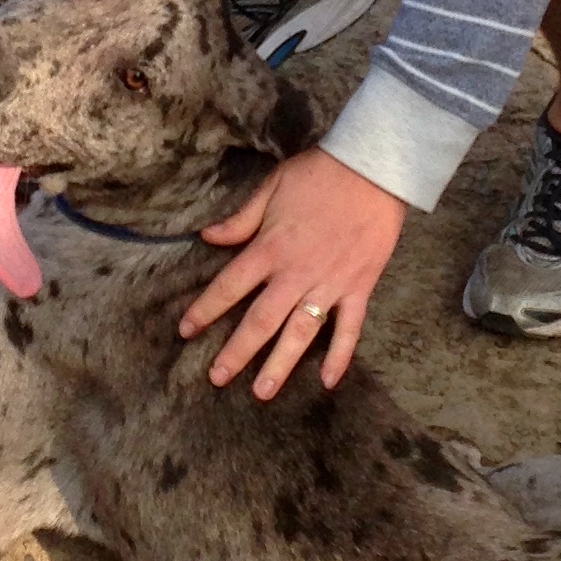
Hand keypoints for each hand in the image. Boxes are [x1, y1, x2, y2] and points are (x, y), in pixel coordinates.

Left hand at [182, 149, 406, 398]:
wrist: (374, 169)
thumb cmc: (320, 173)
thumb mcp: (273, 187)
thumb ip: (242, 219)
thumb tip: (208, 237)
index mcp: (270, 248)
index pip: (229, 286)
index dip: (205, 310)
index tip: (186, 331)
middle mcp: (296, 273)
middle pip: (260, 320)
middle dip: (236, 352)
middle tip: (217, 378)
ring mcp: (329, 284)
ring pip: (300, 333)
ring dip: (280, 364)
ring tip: (261, 392)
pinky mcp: (359, 287)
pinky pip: (349, 328)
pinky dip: (340, 355)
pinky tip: (329, 381)